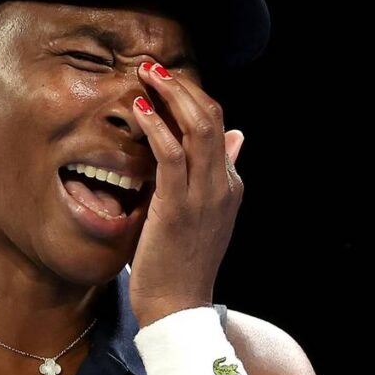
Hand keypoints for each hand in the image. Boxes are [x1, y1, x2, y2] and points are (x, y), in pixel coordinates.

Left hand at [128, 61, 244, 326]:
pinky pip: (171, 154)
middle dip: (182, 86)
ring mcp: (203, 196)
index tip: (162, 81)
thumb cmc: (182, 262)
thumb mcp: (205, 213)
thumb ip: (218, 173)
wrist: (178, 308)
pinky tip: (139, 110)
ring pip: (197, 127)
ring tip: (146, 74)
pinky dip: (155, 126)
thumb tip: (236, 137)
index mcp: (230, 185)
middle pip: (212, 117)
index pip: (217, 126)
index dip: (191, 97)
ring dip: (171, 95)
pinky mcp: (178, 207)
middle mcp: (223, 185)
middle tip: (152, 67)